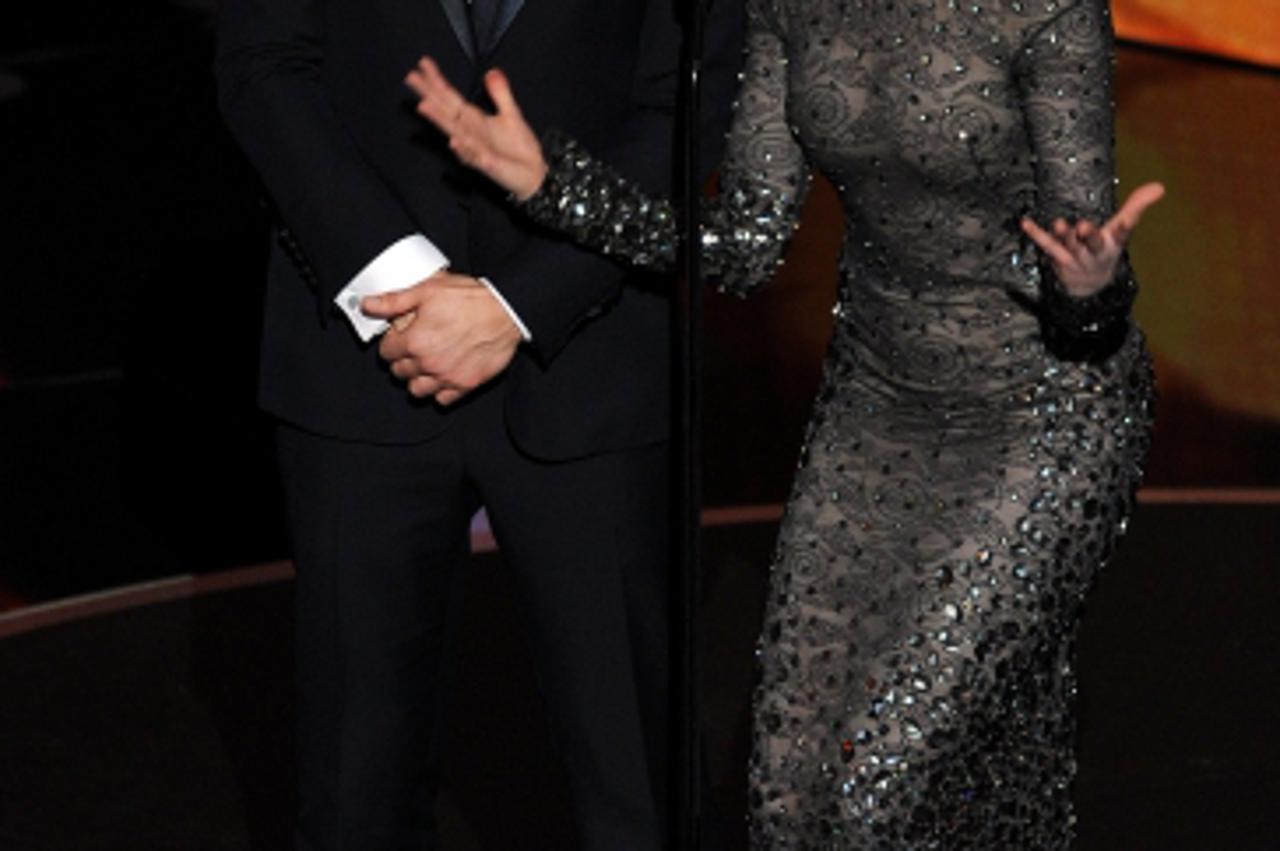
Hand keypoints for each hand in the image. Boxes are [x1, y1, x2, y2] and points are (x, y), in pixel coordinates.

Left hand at [361, 272, 521, 404]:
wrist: (507, 311)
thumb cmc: (472, 299)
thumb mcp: (428, 289)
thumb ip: (394, 300)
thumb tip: (369, 304)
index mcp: (415, 341)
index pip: (386, 352)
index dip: (391, 341)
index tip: (400, 335)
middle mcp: (428, 363)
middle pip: (399, 372)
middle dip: (402, 359)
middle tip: (414, 346)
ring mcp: (447, 377)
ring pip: (417, 390)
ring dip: (417, 378)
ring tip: (426, 364)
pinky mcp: (466, 384)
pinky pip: (442, 400)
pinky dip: (440, 391)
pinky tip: (444, 375)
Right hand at [405, 57, 547, 200]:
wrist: (533, 175)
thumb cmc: (519, 148)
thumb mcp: (511, 115)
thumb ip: (500, 94)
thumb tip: (491, 71)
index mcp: (473, 120)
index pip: (450, 97)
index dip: (437, 80)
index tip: (423, 62)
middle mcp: (468, 133)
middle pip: (444, 111)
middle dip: (428, 94)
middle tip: (410, 77)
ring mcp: (475, 149)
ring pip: (453, 133)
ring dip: (438, 120)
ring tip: (423, 105)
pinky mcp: (488, 165)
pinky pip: (474, 157)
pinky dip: (463, 150)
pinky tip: (454, 141)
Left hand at [1021, 182, 1164, 296]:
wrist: (1090, 286)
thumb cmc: (1106, 250)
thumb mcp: (1121, 230)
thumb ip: (1137, 206)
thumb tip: (1160, 186)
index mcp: (1113, 243)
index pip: (1122, 234)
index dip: (1124, 227)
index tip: (1126, 221)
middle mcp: (1094, 252)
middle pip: (1092, 244)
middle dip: (1088, 236)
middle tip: (1083, 226)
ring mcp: (1075, 258)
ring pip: (1069, 247)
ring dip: (1063, 236)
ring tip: (1058, 223)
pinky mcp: (1058, 259)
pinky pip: (1046, 246)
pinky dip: (1036, 234)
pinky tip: (1025, 223)